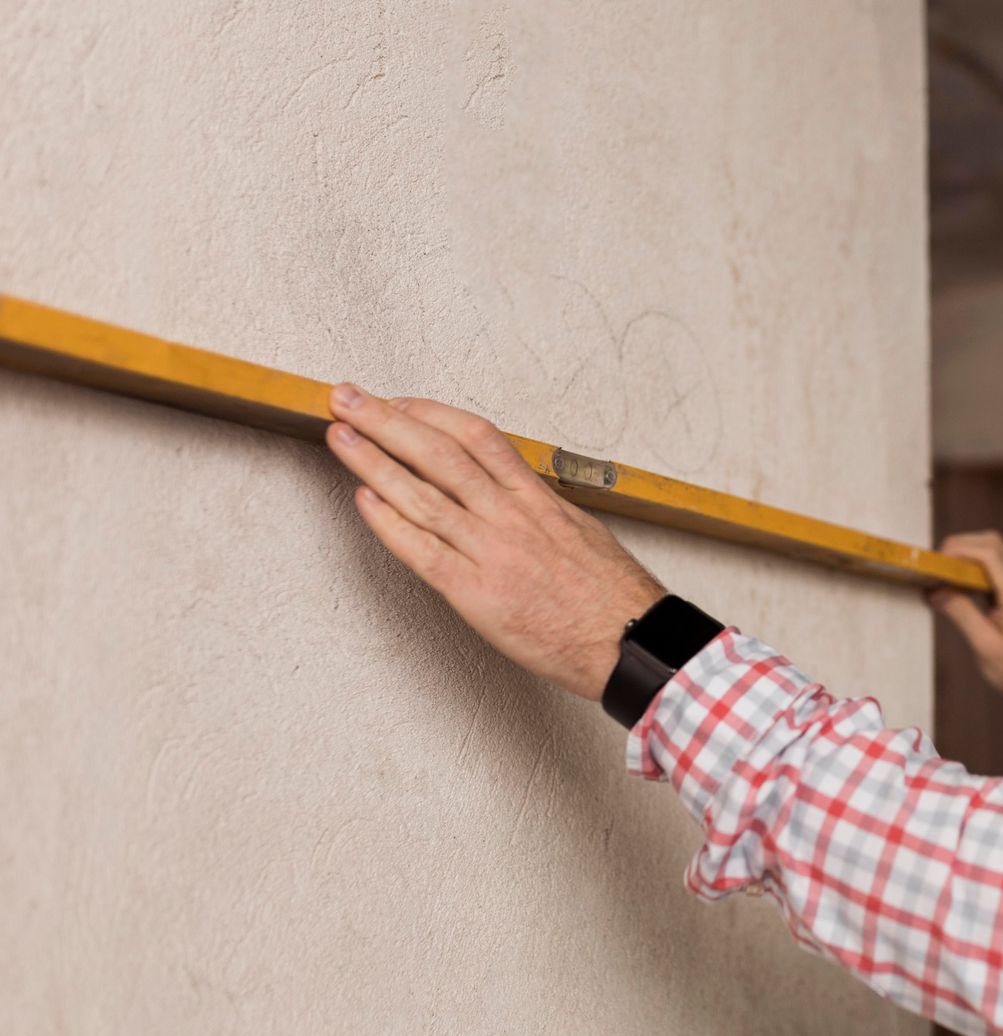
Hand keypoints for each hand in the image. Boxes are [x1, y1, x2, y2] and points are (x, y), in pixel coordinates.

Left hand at [324, 384, 665, 699]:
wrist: (629, 639)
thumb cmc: (611, 594)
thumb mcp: (580, 530)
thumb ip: (537, 509)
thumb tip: (508, 493)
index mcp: (536, 498)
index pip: (477, 437)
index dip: (431, 413)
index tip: (400, 401)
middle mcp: (510, 516)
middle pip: (440, 453)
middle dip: (387, 420)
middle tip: (347, 397)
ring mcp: (491, 552)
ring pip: (423, 495)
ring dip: (374, 462)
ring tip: (340, 437)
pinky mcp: (476, 593)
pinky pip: (422, 552)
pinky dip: (390, 524)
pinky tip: (364, 500)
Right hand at [928, 531, 1002, 707]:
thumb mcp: (985, 645)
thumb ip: (961, 614)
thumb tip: (934, 591)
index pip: (989, 553)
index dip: (959, 549)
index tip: (936, 561)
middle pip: (993, 543)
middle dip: (961, 545)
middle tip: (937, 564)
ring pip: (995, 550)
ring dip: (967, 554)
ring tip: (944, 573)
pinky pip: (996, 565)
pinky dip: (974, 566)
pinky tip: (958, 583)